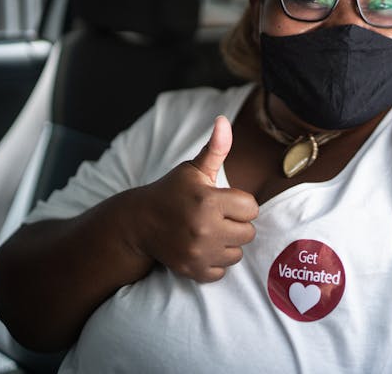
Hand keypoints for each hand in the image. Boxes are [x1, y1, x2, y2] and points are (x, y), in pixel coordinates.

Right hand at [133, 116, 258, 281]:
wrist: (139, 223)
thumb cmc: (173, 191)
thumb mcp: (194, 169)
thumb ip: (216, 148)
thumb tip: (223, 120)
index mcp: (209, 200)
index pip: (252, 208)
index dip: (239, 203)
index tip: (222, 200)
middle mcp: (205, 228)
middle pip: (249, 232)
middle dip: (236, 223)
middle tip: (215, 216)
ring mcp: (198, 252)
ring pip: (238, 253)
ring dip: (228, 243)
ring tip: (209, 231)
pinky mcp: (192, 270)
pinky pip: (222, 270)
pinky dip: (215, 261)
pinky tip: (201, 247)